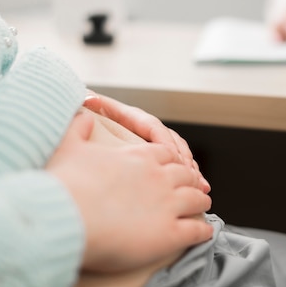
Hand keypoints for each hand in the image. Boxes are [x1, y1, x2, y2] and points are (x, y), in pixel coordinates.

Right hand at [47, 111, 213, 272]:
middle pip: (185, 174)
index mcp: (139, 156)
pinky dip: (202, 231)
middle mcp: (159, 176)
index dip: (172, 159)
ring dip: (200, 201)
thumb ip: (77, 127)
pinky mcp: (169, 233)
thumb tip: (82, 111)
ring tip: (203, 206)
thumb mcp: (68, 147)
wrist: (61, 219)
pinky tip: (204, 233)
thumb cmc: (62, 185)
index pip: (166, 151)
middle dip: (191, 179)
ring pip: (195, 199)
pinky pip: (194, 230)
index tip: (174, 165)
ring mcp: (167, 203)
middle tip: (196, 187)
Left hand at [83, 92, 210, 192]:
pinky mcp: (153, 156)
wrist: (85, 115)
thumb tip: (90, 98)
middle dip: (183, 159)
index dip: (163, 141)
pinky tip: (197, 188)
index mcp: (130, 116)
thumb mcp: (89, 108)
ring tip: (200, 185)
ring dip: (191, 169)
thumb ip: (92, 103)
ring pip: (178, 153)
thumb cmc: (87, 114)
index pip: (151, 126)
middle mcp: (144, 129)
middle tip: (190, 176)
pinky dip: (188, 176)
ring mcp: (150, 142)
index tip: (170, 156)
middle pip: (171, 141)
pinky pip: (176, 165)